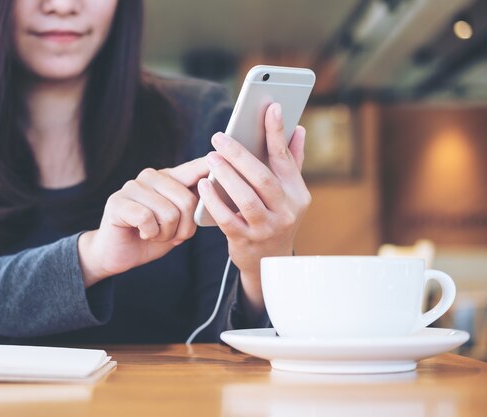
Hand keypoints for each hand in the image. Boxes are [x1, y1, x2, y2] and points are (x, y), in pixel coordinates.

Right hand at [78, 158, 208, 286]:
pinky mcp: (118, 201)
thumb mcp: (179, 222)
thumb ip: (193, 207)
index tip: (223, 154)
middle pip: (187, 200)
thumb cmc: (152, 237)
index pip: (194, 168)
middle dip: (184, 228)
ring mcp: (133, 187)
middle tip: (170, 235)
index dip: (208, 166)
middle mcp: (151, 176)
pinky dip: (150, 233)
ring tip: (154, 233)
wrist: (118, 255)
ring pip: (169, 213)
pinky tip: (142, 233)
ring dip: (166, 234)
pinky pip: (147, 219)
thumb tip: (214, 193)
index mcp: (168, 178)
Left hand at [197, 103, 310, 313]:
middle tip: (219, 137)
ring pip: (246, 198)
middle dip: (240, 155)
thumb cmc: (275, 217)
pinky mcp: (246, 241)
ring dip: (226, 176)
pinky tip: (203, 185)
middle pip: (262, 178)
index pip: (285, 158)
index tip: (270, 106)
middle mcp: (286, 211)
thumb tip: (298, 128)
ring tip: (210, 158)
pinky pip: (227, 219)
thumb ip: (292, 162)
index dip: (277, 132)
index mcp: (298, 193)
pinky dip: (214, 201)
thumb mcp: (288, 193)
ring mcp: (267, 228)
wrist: (268, 263)